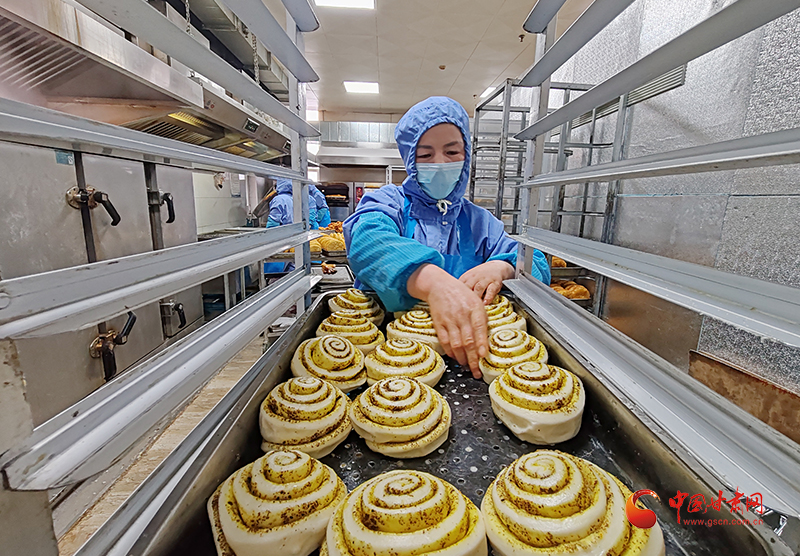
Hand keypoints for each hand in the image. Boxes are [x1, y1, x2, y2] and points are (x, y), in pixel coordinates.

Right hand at [407, 264, 488, 378]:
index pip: (479, 329)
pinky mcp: (439, 324)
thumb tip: (486, 340)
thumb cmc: (461, 294)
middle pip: (468, 341)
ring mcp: (450, 320)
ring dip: (462, 358)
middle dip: (473, 359)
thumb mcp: (476, 302)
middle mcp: (462, 315)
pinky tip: (455, 357)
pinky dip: (450, 351)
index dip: (481, 344)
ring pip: (456, 344)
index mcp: (475, 309)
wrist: (439, 286)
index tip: (483, 357)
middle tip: (476, 371)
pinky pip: (445, 341)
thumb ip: (482, 319)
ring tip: (467, 366)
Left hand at [459, 260, 514, 303]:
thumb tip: (454, 300)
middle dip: (465, 296)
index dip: (456, 295)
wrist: (495, 267)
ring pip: (479, 288)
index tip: (454, 303)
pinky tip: (485, 303)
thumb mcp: (469, 278)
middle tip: (463, 307)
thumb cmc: (479, 276)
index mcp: (467, 277)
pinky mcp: (495, 283)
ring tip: (474, 307)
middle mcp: (475, 277)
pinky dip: (488, 297)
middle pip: (468, 287)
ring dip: (476, 297)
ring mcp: (485, 280)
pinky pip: (491, 290)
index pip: (459, 286)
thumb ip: (462, 288)